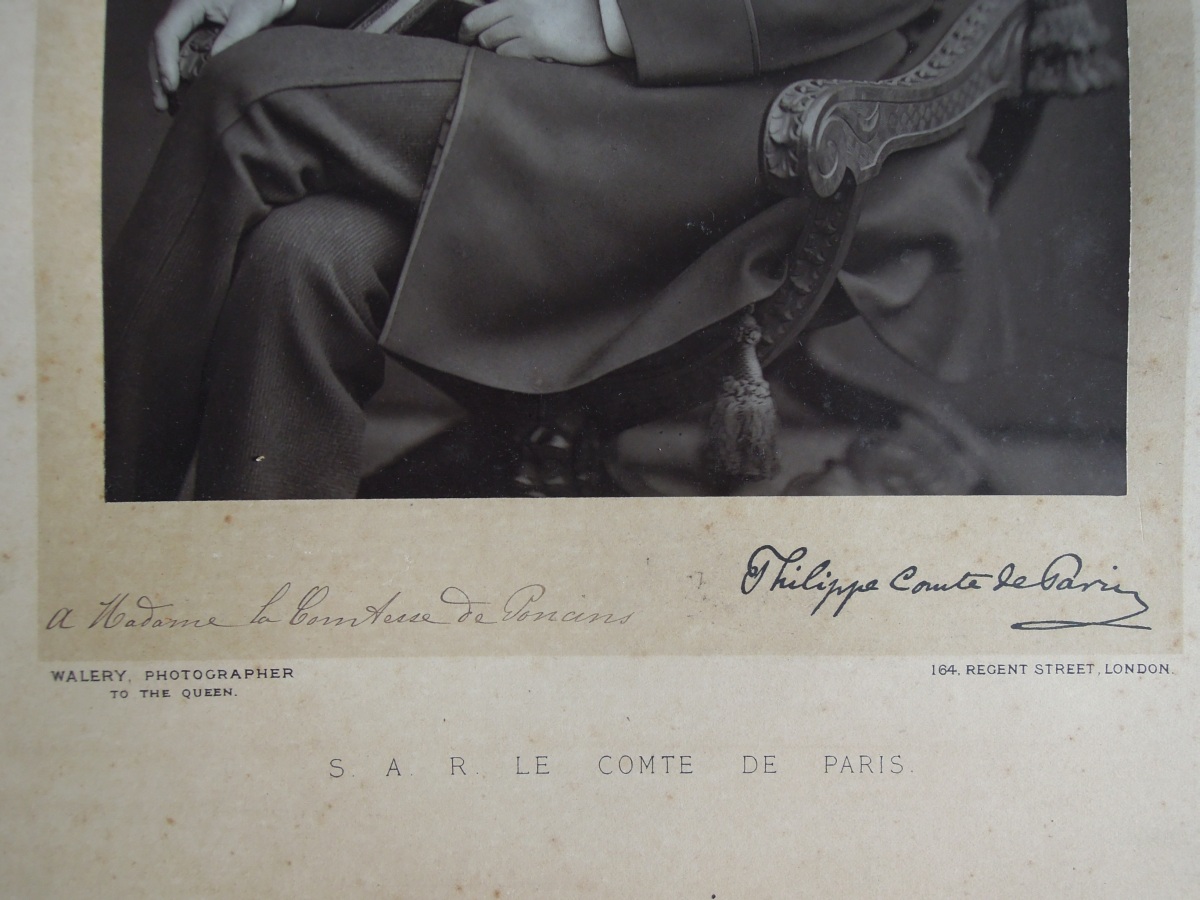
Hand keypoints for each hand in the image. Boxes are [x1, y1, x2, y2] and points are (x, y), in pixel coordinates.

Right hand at [149, 0, 293, 110]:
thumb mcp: (249, 16)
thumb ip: (232, 37)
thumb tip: (213, 65)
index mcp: (188, 4)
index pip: (167, 34)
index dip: (165, 61)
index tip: (171, 86)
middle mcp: (182, 13)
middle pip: (159, 45)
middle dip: (158, 75)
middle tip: (160, 105)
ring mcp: (186, 23)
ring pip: (166, 50)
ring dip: (162, 77)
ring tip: (164, 105)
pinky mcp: (194, 32)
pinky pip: (179, 53)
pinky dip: (176, 73)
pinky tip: (178, 95)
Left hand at [459, 0, 610, 64]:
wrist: (605, 21)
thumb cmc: (580, 11)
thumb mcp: (548, 1)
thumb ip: (524, 6)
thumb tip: (502, 15)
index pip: (481, 7)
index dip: (467, 24)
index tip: (465, 34)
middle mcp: (519, 5)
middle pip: (478, 24)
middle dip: (472, 39)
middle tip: (474, 49)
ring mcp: (526, 24)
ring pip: (491, 41)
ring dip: (493, 51)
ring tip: (502, 54)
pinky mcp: (536, 43)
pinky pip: (506, 55)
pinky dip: (507, 60)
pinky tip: (518, 60)